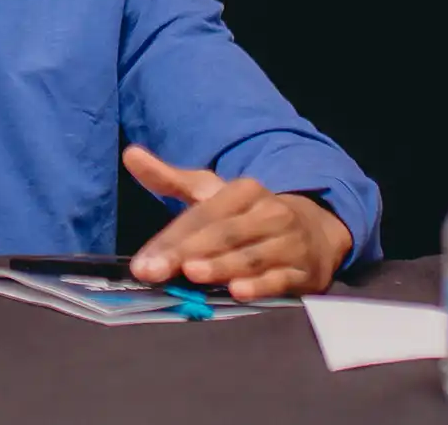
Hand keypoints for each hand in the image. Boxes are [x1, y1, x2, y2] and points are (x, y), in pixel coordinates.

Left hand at [123, 145, 353, 300]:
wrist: (317, 232)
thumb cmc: (249, 215)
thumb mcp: (213, 193)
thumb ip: (170, 178)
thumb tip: (130, 154)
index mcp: (244, 191)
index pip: (202, 215)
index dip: (171, 238)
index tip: (142, 262)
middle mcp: (269, 213)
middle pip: (223, 234)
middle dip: (186, 252)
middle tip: (154, 271)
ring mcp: (290, 243)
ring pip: (251, 256)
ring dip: (221, 266)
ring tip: (192, 274)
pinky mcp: (305, 272)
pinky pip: (281, 279)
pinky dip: (261, 286)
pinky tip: (238, 292)